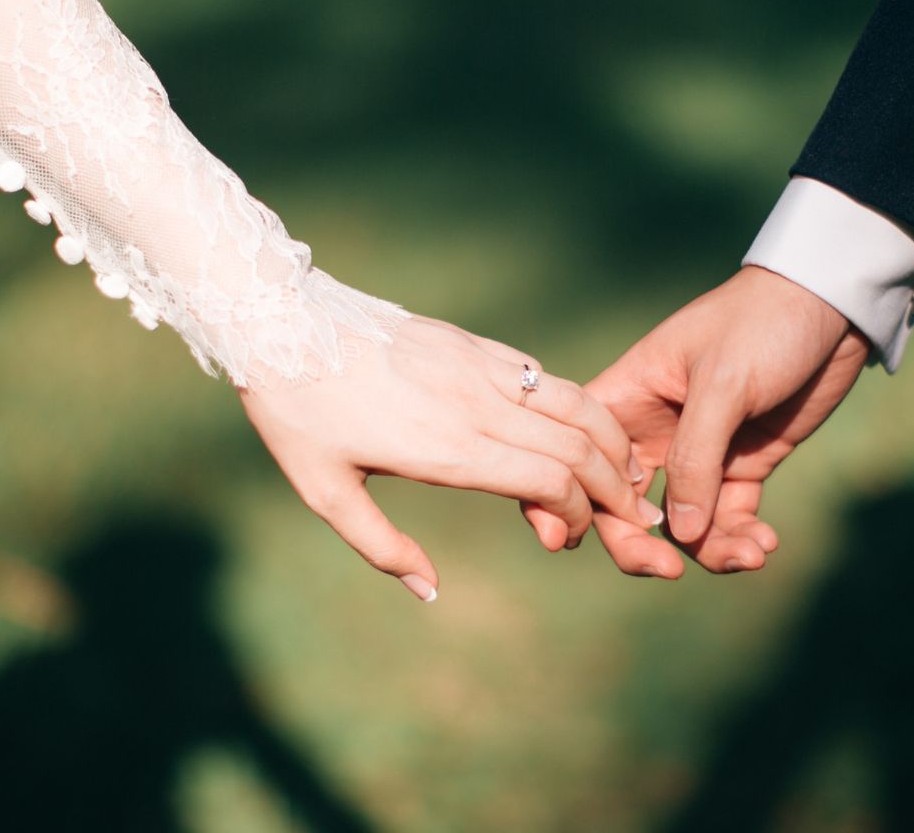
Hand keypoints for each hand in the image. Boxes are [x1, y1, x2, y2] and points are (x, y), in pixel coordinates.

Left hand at [240, 315, 662, 599]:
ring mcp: (479, 367)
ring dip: (612, 441)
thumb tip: (430, 592)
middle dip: (616, 487)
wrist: (282, 322)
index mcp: (447, 448)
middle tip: (631, 517)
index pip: (549, 480)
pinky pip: (542, 376)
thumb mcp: (325, 493)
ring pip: (575, 402)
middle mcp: (476, 404)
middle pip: (578, 445)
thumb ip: (382, 547)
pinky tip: (583, 428)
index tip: (565, 538)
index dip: (576, 514)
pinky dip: (578, 405)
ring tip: (629, 473)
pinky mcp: (473, 343)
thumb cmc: (298, 414)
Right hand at [581, 266, 870, 575]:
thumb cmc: (763, 324)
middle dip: (640, 546)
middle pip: (624, 506)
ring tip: (750, 554)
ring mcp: (699, 452)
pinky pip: (728, 518)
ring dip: (708, 549)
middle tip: (669, 572)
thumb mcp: (723, 383)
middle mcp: (653, 431)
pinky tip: (765, 544)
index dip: (569, 500)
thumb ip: (696, 458)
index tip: (577, 540)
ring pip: (682, 524)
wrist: (832, 306)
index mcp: (626, 398)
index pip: (580, 457)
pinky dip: (741, 538)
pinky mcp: (743, 464)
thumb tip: (679, 535)